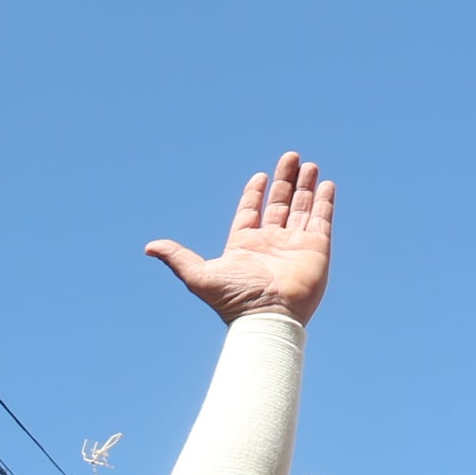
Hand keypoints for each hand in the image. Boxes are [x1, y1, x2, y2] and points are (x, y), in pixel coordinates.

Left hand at [145, 151, 333, 323]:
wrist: (267, 317)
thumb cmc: (233, 300)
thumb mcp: (198, 275)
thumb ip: (177, 257)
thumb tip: (149, 247)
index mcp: (244, 245)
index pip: (251, 212)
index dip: (255, 194)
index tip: (260, 175)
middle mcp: (270, 242)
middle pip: (279, 203)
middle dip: (285, 180)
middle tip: (291, 157)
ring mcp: (294, 244)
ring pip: (301, 207)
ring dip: (305, 186)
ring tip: (308, 164)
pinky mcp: (316, 248)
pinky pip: (322, 219)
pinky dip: (324, 202)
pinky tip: (326, 183)